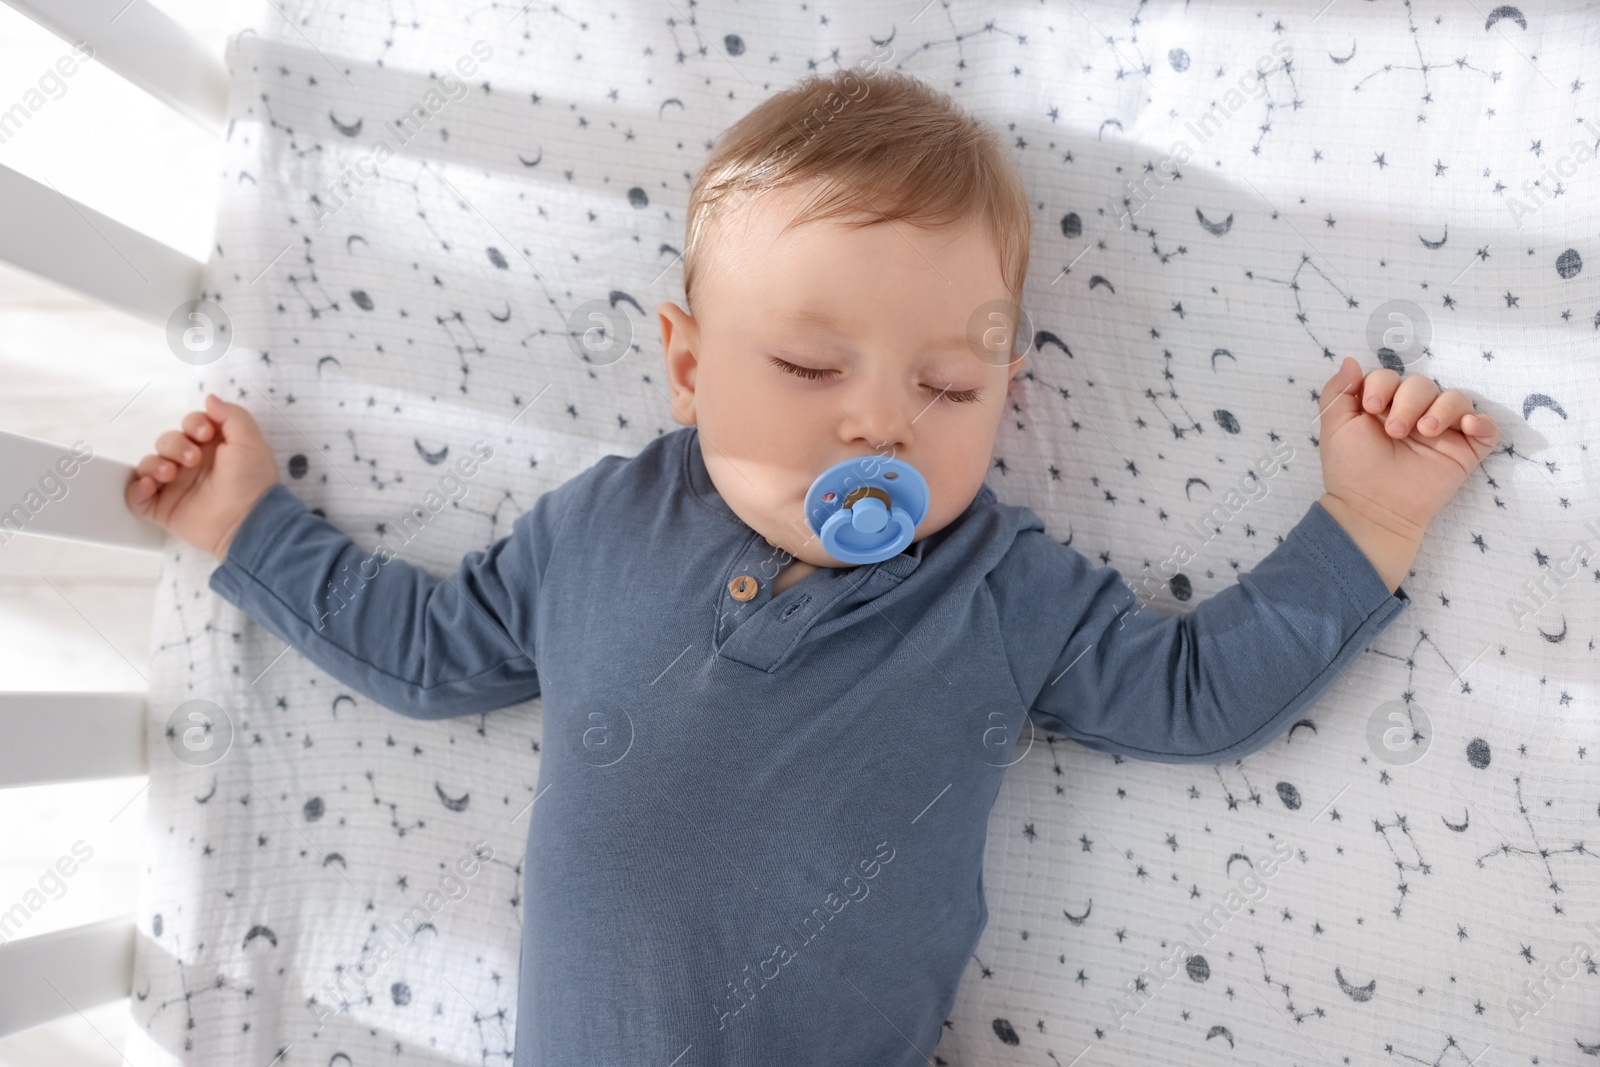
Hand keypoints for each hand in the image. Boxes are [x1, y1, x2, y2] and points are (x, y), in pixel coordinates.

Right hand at [125, 394, 280, 561]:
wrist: (248, 520)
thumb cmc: (253, 481)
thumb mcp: (250, 441)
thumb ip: (231, 415)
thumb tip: (210, 398)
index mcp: (212, 448)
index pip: (190, 425)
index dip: (193, 423)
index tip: (205, 433)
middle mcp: (192, 465)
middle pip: (167, 441)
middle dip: (174, 445)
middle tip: (192, 459)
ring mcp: (177, 487)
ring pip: (149, 464)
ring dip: (154, 464)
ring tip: (170, 474)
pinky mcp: (164, 508)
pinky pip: (137, 496)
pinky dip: (136, 489)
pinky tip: (150, 486)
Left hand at [1315, 357, 1497, 589]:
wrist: (1373, 508)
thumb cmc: (1352, 469)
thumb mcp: (1335, 427)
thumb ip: (1338, 392)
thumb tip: (1351, 361)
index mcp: (1383, 407)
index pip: (1391, 377)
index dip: (1382, 385)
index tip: (1371, 407)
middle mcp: (1414, 415)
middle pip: (1422, 384)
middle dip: (1408, 400)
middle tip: (1395, 431)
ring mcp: (1442, 432)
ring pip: (1456, 399)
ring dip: (1442, 408)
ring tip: (1425, 432)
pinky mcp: (1465, 451)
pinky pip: (1487, 427)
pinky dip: (1482, 422)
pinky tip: (1467, 427)